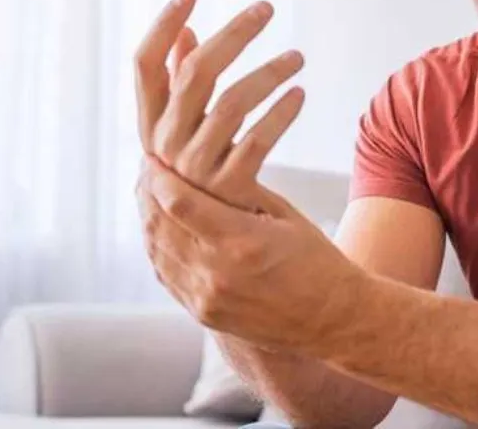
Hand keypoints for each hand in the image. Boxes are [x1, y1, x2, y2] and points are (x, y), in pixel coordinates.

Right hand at [133, 0, 304, 208]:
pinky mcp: (229, 193)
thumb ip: (183, 86)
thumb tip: (188, 33)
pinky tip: (300, 95)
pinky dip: (281, 113)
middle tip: (266, 8)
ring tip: (298, 57)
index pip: (145, 67)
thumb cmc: (207, 184)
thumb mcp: (190, 137)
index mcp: (153, 127)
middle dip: (231, 35)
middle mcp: (166, 148)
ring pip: (231, 103)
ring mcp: (195, 173)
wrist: (222, 257)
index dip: (162, 26)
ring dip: (268, 72)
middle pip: (194, 75)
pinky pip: (257, 141)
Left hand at [136, 155, 366, 351]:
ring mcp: (207, 298)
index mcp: (243, 242)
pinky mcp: (203, 314)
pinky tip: (159, 227)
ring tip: (147, 193)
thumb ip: (242, 191)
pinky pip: (166, 275)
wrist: (331, 320)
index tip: (153, 157)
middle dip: (147, 191)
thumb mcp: (285, 215)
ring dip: (147, 218)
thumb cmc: (316, 259)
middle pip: (160, 224)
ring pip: (157, 250)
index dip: (159, 177)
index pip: (180, 203)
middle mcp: (218, 273)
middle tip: (146, 168)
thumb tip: (206, 158)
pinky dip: (157, 247)